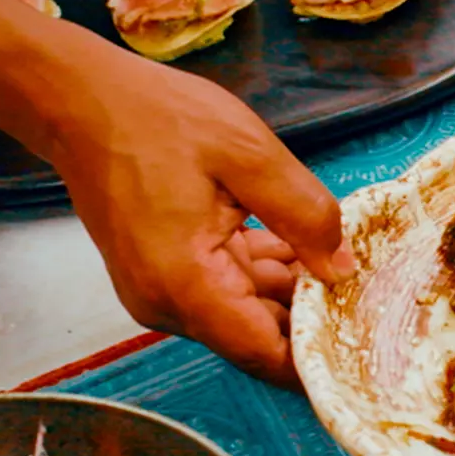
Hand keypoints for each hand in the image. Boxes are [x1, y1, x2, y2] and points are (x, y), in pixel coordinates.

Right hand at [36, 31, 355, 384]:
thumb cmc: (159, 117)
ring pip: (244, 312)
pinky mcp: (160, 275)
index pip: (265, 354)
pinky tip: (298, 242)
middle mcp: (168, 305)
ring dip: (290, 289)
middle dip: (312, 316)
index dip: (318, 355)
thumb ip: (304, 215)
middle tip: (374, 291)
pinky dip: (260, 271)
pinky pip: (223, 288)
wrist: (80, 100)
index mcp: (186, 284)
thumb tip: (342, 270)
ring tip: (345, 256)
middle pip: (257, 335)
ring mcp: (160, 293)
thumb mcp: (249, 154)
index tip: (369, 341)